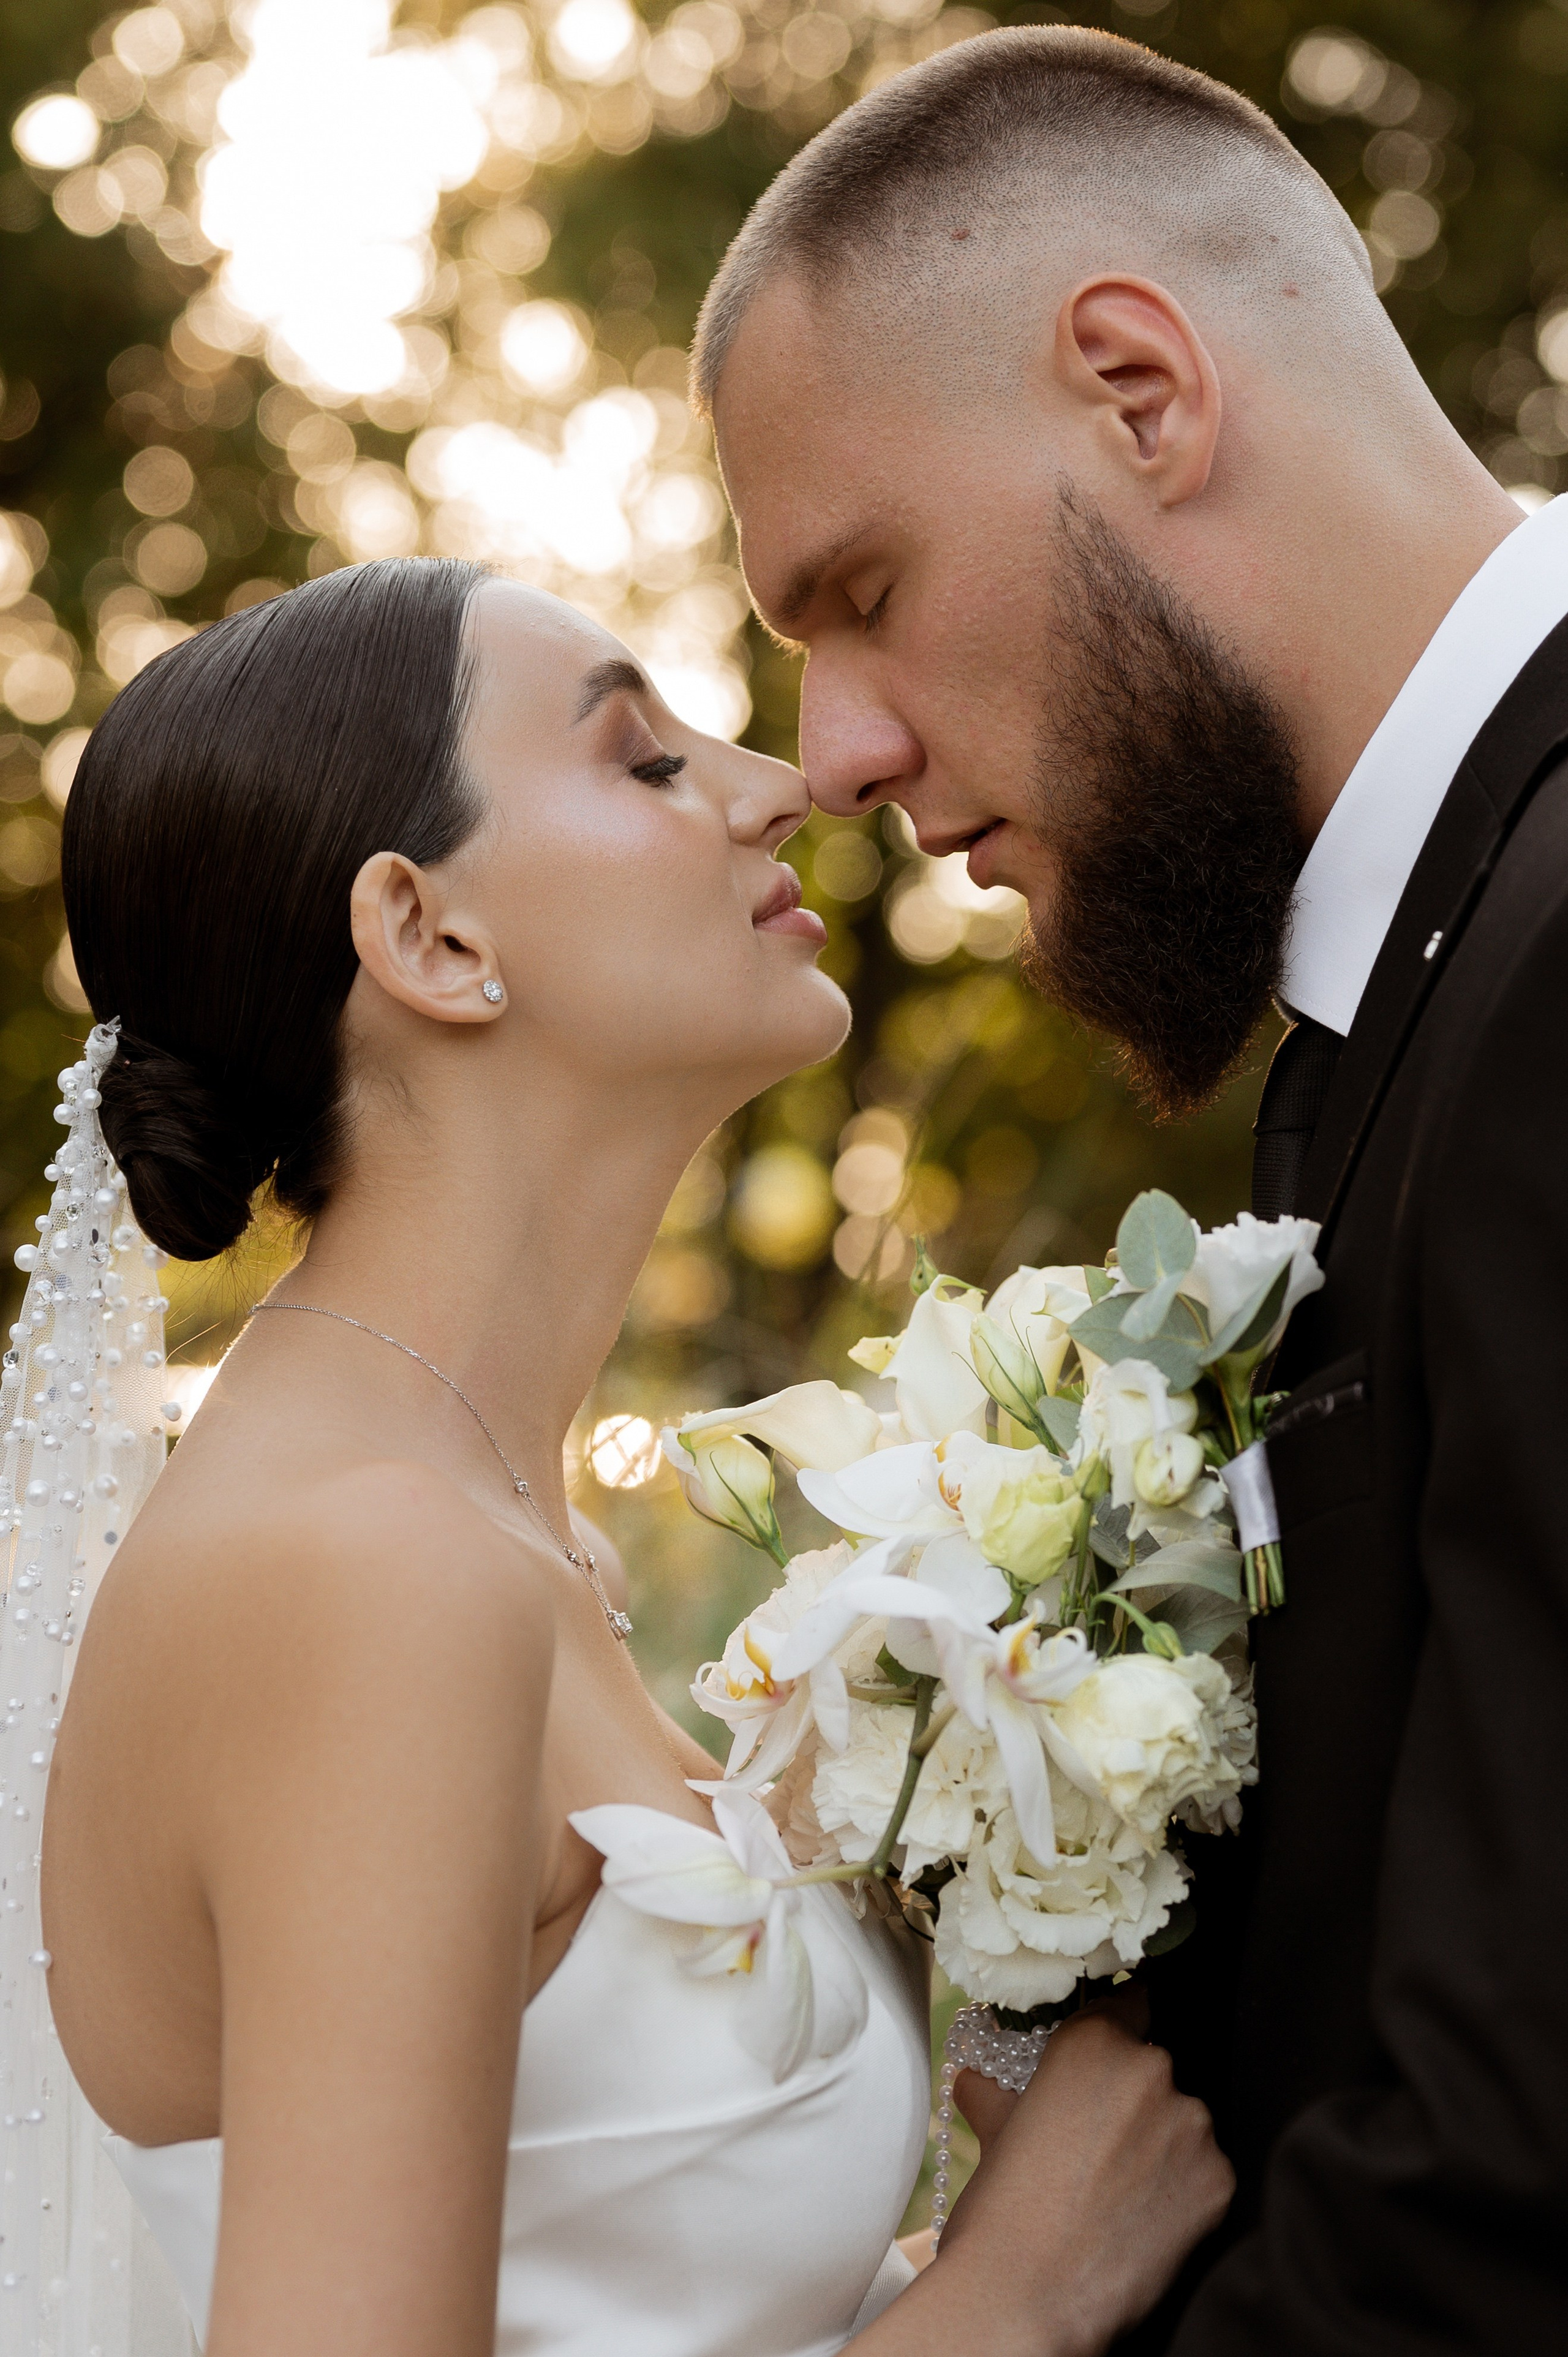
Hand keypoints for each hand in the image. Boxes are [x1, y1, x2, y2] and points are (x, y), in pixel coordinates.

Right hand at [934, 1987, 1233, 2355]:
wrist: (1028, 2298)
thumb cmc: (1002, 2212)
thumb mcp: (995, 2134)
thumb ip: (998, 2093)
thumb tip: (979, 2081)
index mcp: (1094, 2041)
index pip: (1130, 2002)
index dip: (1118, 2030)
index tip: (1109, 2062)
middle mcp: (1152, 2069)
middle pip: (1155, 2069)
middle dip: (1134, 2100)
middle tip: (1101, 2146)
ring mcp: (1192, 2125)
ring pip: (1183, 2121)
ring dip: (1161, 2145)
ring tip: (1119, 2192)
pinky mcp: (1218, 2181)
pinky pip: (1204, 2172)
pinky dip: (1182, 2191)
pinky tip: (1145, 2220)